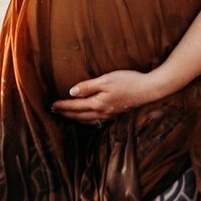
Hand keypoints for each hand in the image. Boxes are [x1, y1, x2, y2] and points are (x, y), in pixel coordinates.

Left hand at [51, 68, 169, 123]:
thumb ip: (88, 86)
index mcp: (97, 104)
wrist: (148, 90)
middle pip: (79, 115)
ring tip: (67, 116)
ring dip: (76, 118)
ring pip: (88, 119)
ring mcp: (110, 114)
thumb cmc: (127, 82)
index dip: (63, 106)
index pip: (75, 106)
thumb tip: (71, 93)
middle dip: (66, 114)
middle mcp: (102, 112)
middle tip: (55, 112)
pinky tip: (88, 117)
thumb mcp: (106, 80)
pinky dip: (87, 119)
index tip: (52, 106)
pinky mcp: (116, 113)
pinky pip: (97, 119)